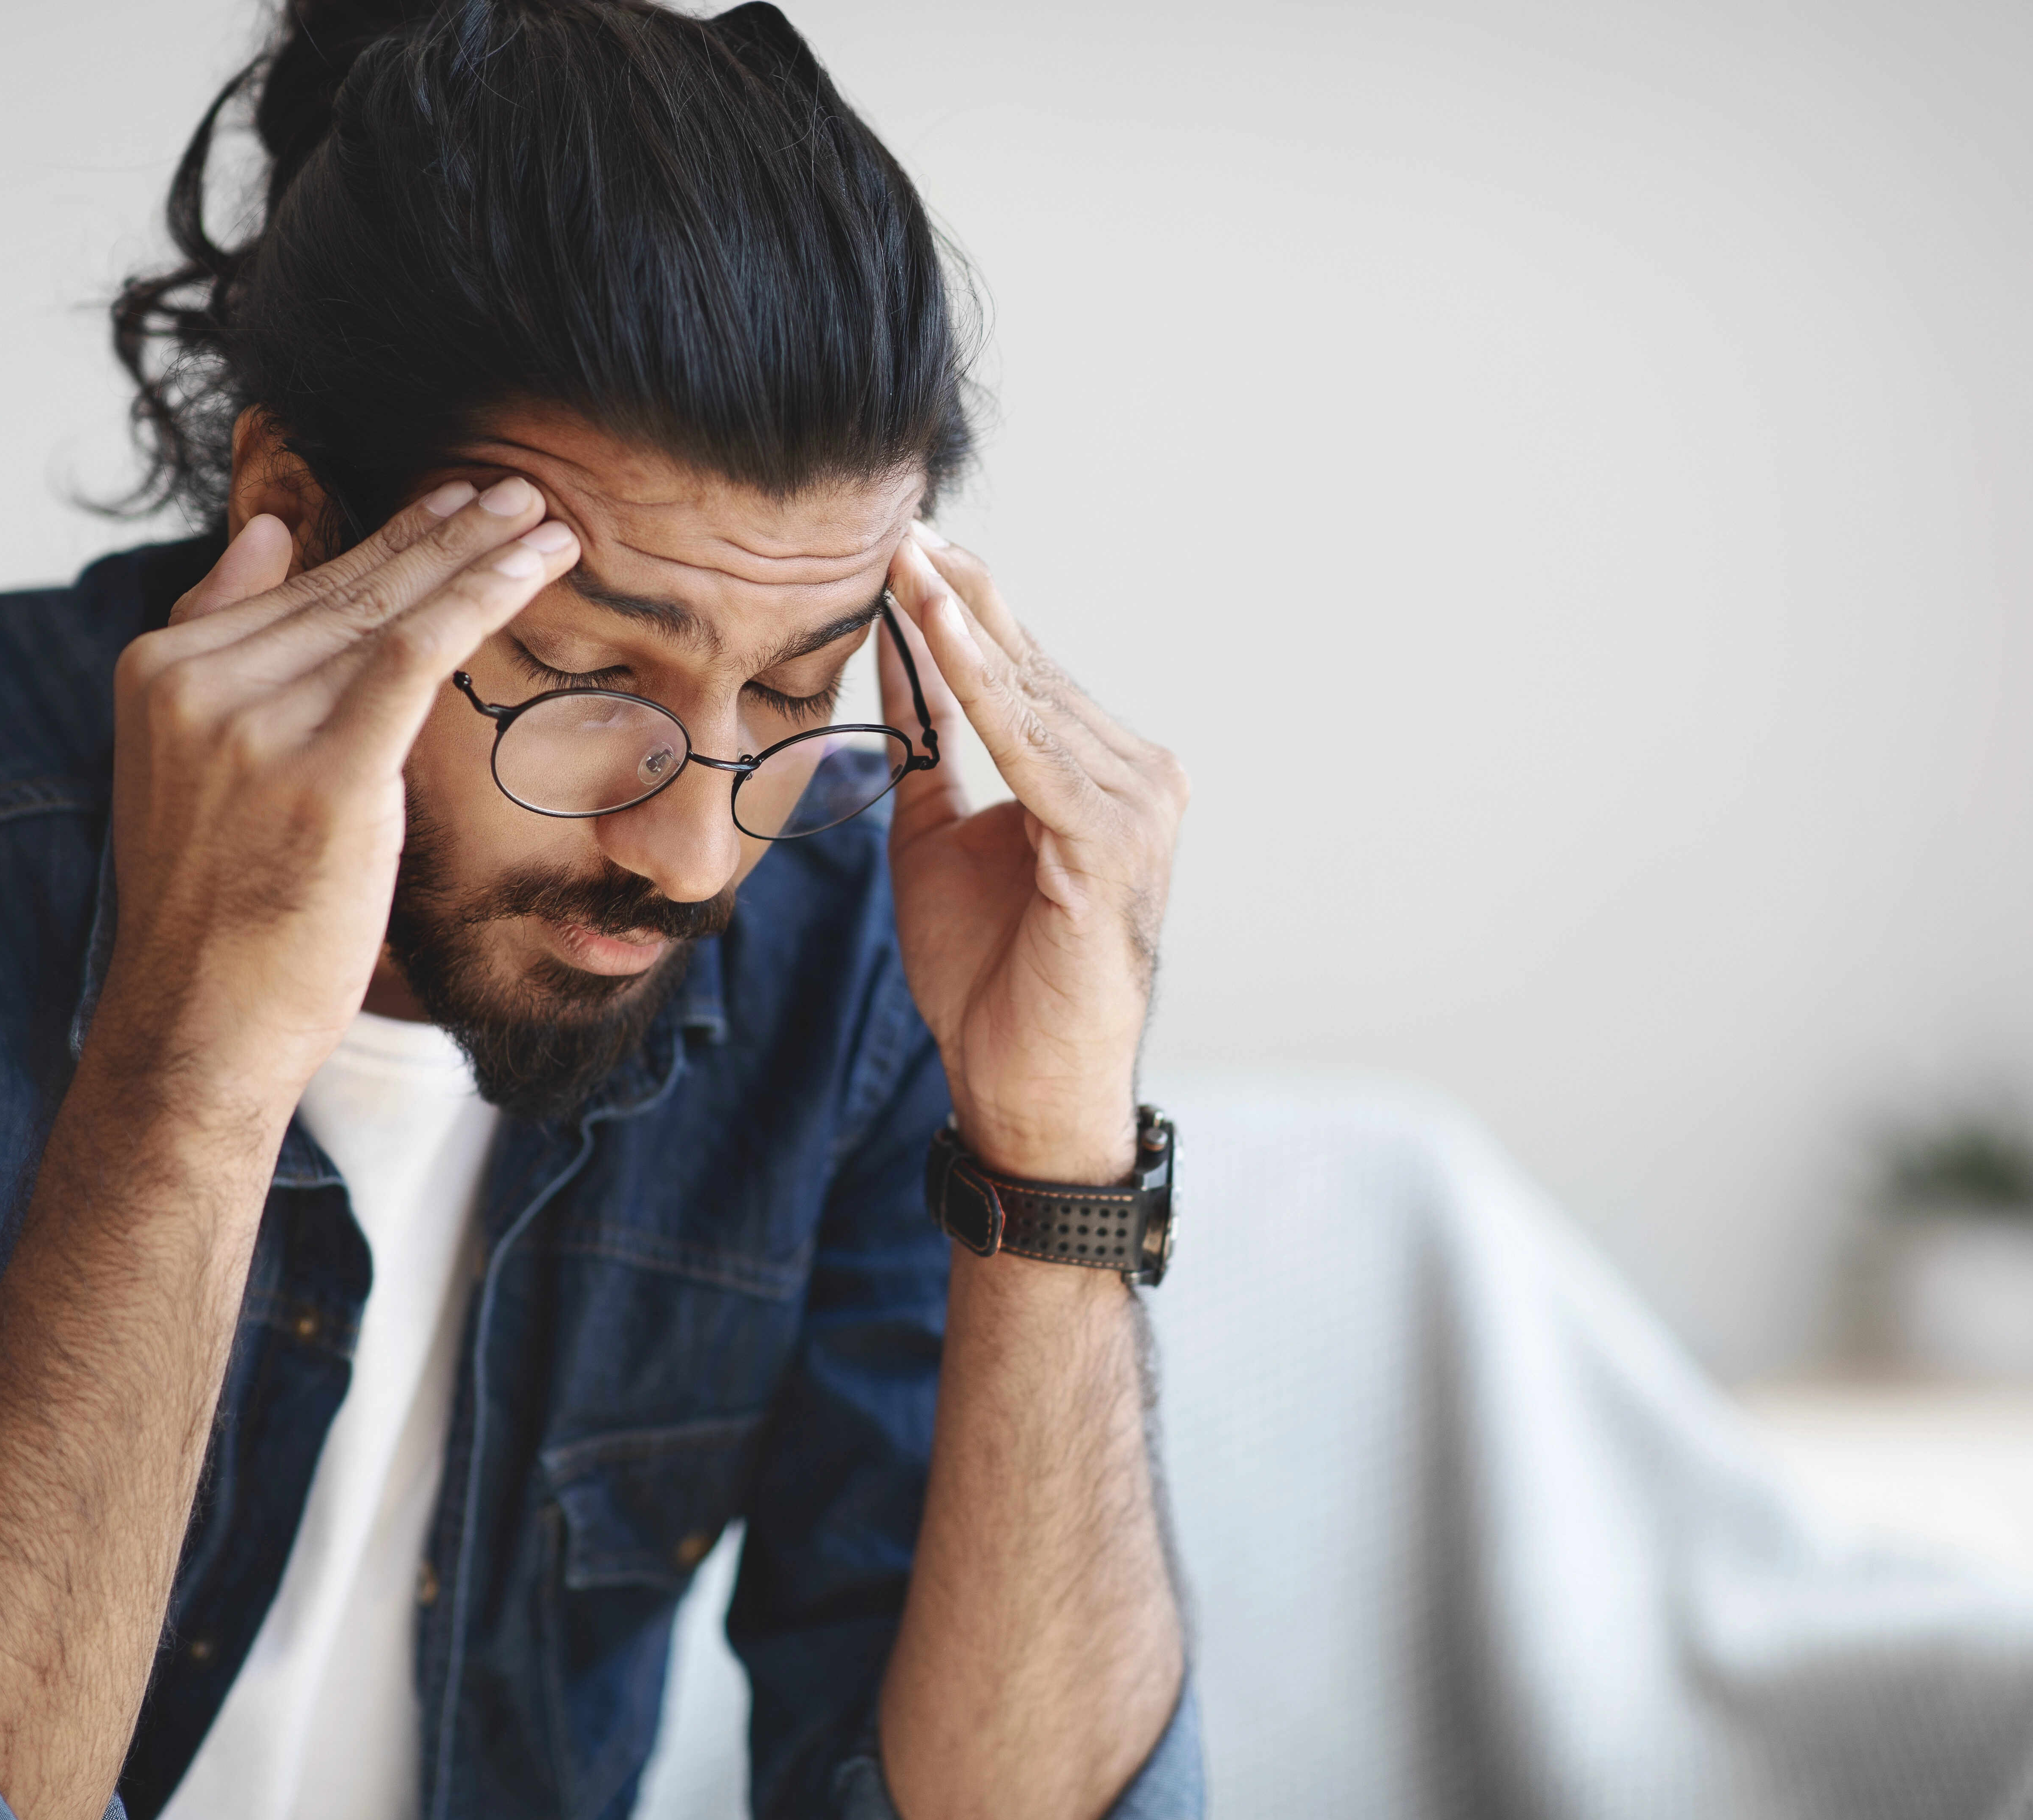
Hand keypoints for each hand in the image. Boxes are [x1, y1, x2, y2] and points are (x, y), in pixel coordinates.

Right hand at [95, 478, 578, 1115]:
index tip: (456, 502)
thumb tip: (268, 532)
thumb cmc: (219, 909)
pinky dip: (480, 598)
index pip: (298, 586)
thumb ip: (222, 643)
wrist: (200, 1024)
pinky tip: (535, 565)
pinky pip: (416, 654)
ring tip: (544, 519)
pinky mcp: (323, 772)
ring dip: (477, 555)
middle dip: (442, 531)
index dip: (388, 538)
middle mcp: (197, 683)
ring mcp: (254, 725)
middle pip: (348, 588)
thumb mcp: (193, 762)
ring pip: (388, 609)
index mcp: (161, 671)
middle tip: (514, 489)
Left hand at [880, 527, 1187, 1184]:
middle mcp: (1136, 777)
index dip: (962, 607)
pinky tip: (933, 627)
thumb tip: (896, 653)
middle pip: (1032, 666)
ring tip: (905, 556)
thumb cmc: (988, 977)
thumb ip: (927, 746)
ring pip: (1031, 694)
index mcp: (1101, 775)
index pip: (1024, 671)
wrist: (1021, 1086)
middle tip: (898, 520)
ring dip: (962, 623)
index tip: (902, 543)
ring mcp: (1135, 807)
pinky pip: (1029, 745)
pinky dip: (979, 684)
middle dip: (960, 593)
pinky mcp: (1108, 842)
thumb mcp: (935, 836)